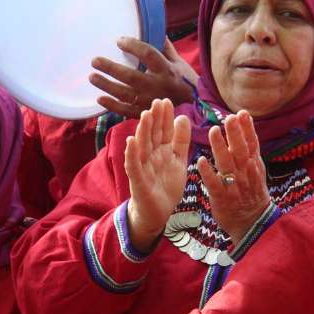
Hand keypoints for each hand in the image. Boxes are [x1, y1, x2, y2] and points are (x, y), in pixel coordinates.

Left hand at [90, 38, 195, 118]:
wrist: (196, 109)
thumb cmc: (187, 83)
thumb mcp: (179, 62)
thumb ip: (165, 48)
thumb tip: (154, 30)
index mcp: (167, 70)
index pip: (148, 54)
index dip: (133, 46)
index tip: (119, 41)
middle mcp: (158, 86)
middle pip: (131, 76)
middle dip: (111, 68)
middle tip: (95, 61)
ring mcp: (150, 102)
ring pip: (125, 93)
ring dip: (106, 85)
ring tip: (92, 76)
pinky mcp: (145, 114)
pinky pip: (125, 110)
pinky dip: (112, 106)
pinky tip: (99, 98)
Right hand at [123, 98, 191, 250]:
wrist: (157, 212)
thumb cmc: (166, 185)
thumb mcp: (178, 160)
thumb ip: (181, 141)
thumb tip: (182, 117)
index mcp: (161, 150)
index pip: (162, 130)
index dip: (164, 117)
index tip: (167, 101)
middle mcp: (150, 155)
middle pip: (152, 134)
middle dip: (154, 119)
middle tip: (157, 101)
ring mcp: (142, 167)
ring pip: (142, 146)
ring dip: (143, 131)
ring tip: (145, 115)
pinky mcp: (137, 180)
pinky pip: (133, 165)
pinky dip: (131, 154)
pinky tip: (131, 141)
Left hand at [194, 110, 271, 245]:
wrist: (252, 221)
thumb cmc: (251, 190)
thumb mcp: (255, 168)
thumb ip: (249, 145)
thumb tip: (244, 119)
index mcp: (253, 164)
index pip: (252, 144)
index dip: (247, 129)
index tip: (242, 113)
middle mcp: (245, 173)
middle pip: (241, 151)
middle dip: (235, 134)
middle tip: (228, 118)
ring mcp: (234, 186)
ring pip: (227, 165)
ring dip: (221, 148)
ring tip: (213, 132)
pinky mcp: (222, 198)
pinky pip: (214, 184)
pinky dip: (209, 173)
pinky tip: (201, 162)